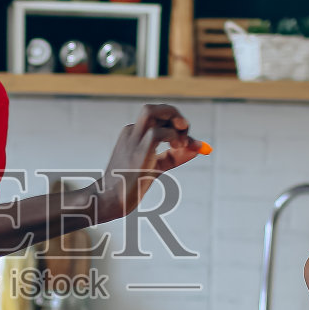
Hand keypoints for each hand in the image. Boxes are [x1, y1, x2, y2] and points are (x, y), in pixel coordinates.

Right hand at [93, 104, 204, 221]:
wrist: (110, 200)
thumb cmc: (130, 185)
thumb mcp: (156, 167)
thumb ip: (175, 156)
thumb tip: (198, 148)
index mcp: (133, 134)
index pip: (158, 117)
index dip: (177, 125)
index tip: (189, 143)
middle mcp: (132, 132)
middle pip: (153, 108)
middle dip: (174, 114)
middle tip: (184, 132)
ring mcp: (133, 140)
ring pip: (151, 111)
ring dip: (172, 119)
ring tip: (180, 139)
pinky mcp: (139, 151)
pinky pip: (157, 133)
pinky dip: (173, 137)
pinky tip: (177, 148)